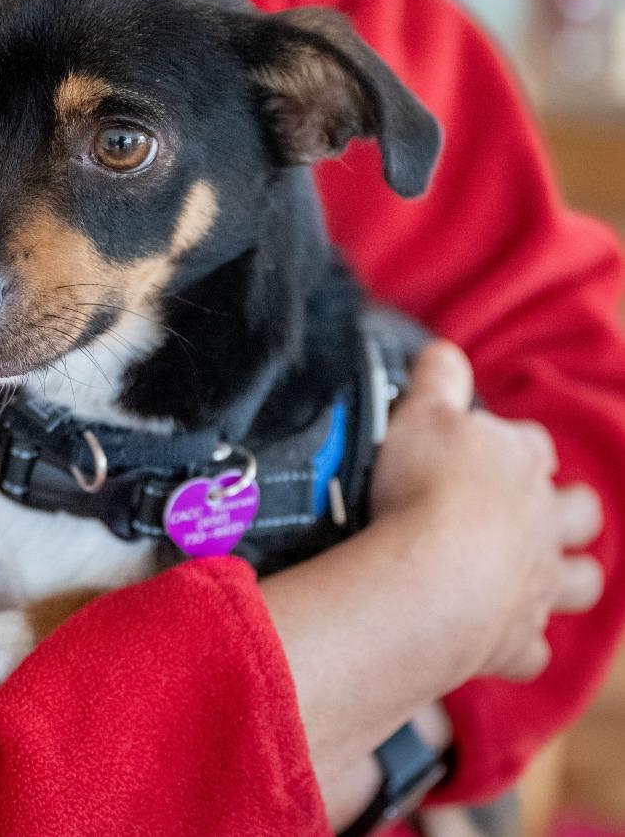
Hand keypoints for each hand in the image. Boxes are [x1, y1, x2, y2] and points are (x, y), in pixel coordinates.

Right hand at [370, 341, 603, 682]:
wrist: (432, 575)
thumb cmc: (426, 484)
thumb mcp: (421, 413)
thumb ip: (438, 380)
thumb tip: (444, 351)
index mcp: (519, 462)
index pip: (531, 444)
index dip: (514, 445)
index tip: (485, 445)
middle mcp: (540, 523)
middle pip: (578, 513)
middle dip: (569, 510)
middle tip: (539, 509)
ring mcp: (536, 583)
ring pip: (579, 582)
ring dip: (568, 577)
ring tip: (542, 575)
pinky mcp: (515, 640)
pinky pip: (530, 648)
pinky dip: (520, 642)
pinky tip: (498, 636)